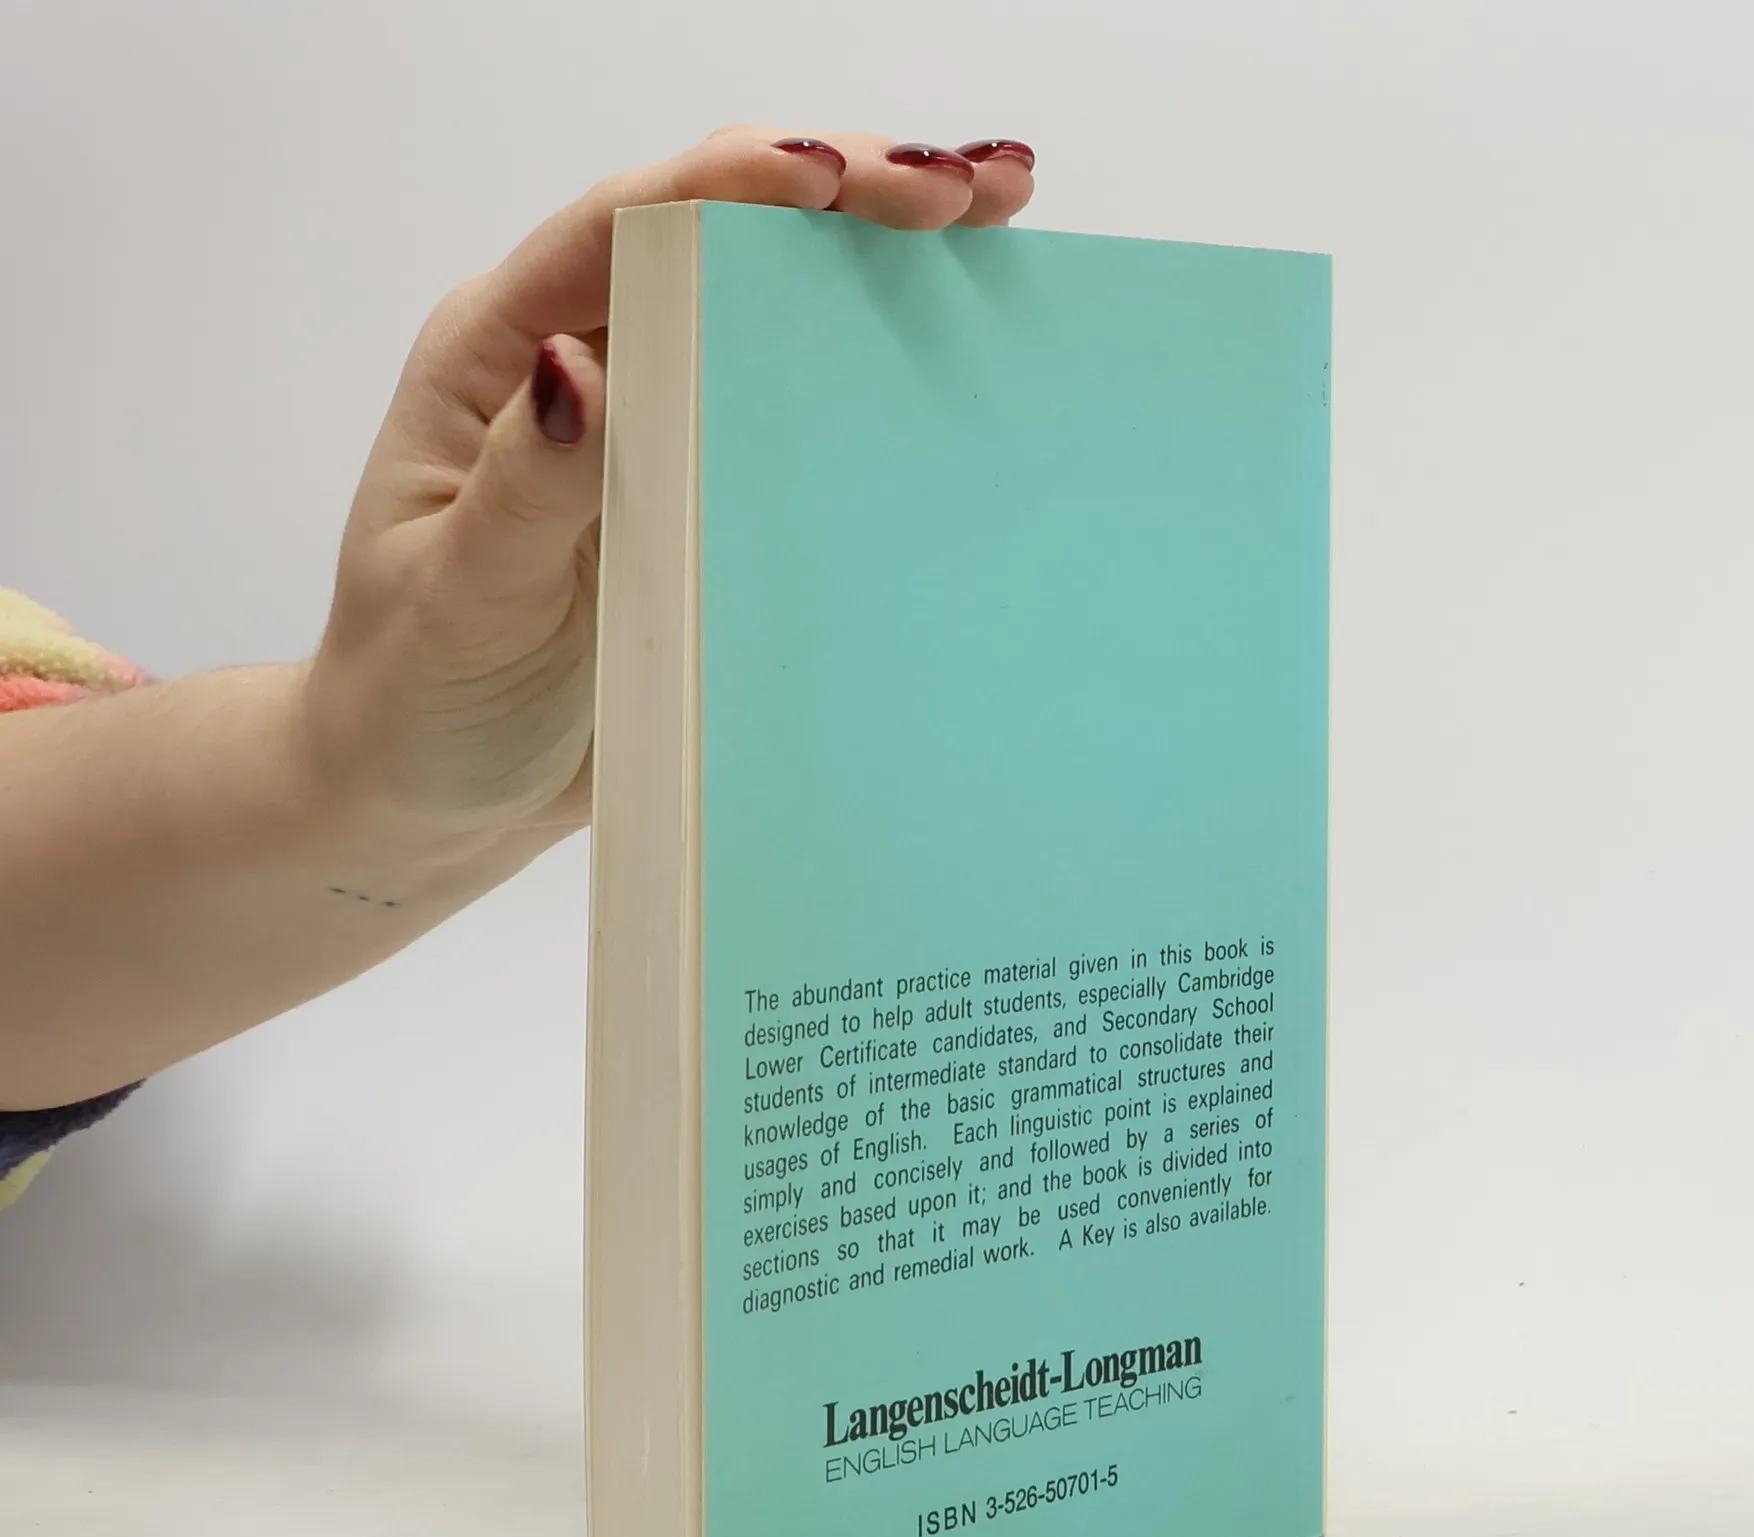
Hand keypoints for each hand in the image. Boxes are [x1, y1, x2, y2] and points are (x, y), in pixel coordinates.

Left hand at [303, 126, 1037, 857]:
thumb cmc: (415, 700)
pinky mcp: (702, 503)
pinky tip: (958, 339)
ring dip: (880, 257)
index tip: (843, 179)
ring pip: (771, 310)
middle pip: (719, 236)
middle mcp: (583, 367)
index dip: (737, 184)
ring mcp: (653, 433)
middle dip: (846, 190)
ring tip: (1000, 217)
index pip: (625, 228)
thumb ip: (525, 489)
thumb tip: (581, 368)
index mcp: (500, 357)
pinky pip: (795, 417)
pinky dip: (874, 370)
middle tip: (976, 187)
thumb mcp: (460, 601)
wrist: (429, 802)